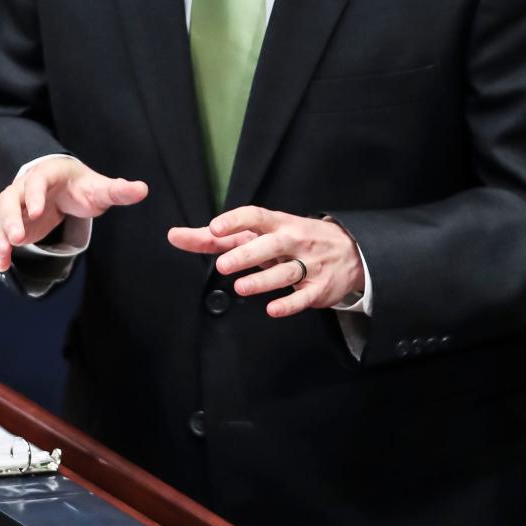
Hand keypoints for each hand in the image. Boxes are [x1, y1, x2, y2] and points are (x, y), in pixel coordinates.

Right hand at [0, 157, 147, 271]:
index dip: (34, 195)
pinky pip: (0, 232)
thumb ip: (118, 191)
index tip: (37, 212)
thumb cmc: (82, 187)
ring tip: (5, 254)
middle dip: (12, 216)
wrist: (65, 188)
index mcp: (48, 173)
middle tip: (17, 237)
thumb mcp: (100, 188)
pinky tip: (3, 265)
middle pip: (10, 197)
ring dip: (1, 234)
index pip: (37, 180)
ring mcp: (17, 204)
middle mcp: (26, 186)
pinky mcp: (14, 222)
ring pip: (1, 215)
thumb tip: (143, 189)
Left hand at [168, 206, 364, 317]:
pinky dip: (289, 303)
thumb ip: (219, 237)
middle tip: (223, 265)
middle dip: (247, 255)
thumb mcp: (262, 233)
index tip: (214, 228)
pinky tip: (273, 309)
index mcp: (277, 223)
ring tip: (240, 288)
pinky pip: (303, 297)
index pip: (255, 216)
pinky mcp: (318, 288)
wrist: (350, 251)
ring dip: (263, 280)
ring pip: (285, 272)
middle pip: (270, 245)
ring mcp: (308, 264)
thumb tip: (176, 236)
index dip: (235, 220)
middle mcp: (293, 240)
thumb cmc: (293, 239)